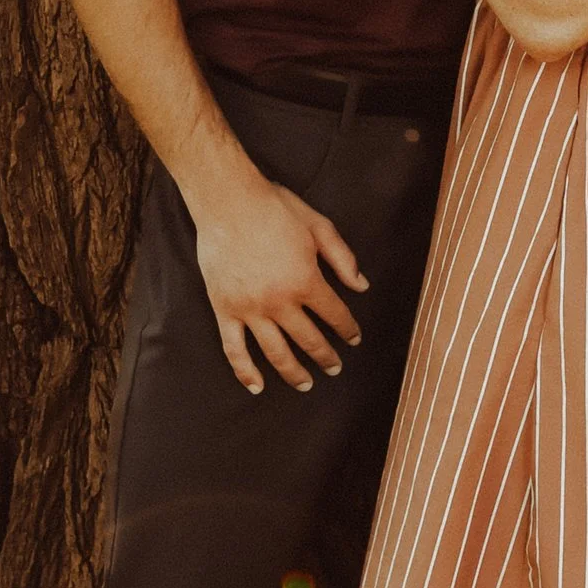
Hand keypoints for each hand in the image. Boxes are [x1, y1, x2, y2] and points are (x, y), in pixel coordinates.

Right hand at [189, 164, 369, 394]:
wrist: (227, 200)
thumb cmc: (275, 208)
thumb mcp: (319, 227)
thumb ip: (343, 258)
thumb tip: (362, 286)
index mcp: (306, 281)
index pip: (335, 315)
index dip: (348, 330)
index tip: (354, 340)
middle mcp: (280, 302)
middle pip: (309, 340)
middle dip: (326, 356)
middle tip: (335, 367)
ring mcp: (250, 309)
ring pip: (275, 352)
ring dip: (294, 372)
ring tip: (306, 384)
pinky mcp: (225, 310)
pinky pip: (234, 348)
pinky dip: (245, 371)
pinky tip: (257, 387)